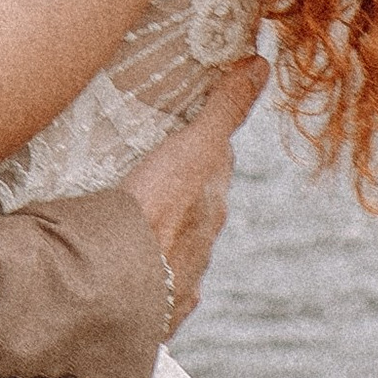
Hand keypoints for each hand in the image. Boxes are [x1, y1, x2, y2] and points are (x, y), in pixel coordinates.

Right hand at [119, 57, 269, 339]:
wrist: (116, 288)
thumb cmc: (154, 213)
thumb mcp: (192, 150)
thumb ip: (224, 109)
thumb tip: (261, 63)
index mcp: (208, 207)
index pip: (210, 168)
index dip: (198, 148)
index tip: (183, 135)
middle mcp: (201, 246)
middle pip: (196, 211)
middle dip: (181, 193)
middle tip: (152, 171)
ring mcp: (178, 283)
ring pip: (175, 252)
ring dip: (160, 238)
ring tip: (128, 223)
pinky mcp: (152, 314)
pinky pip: (153, 293)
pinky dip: (144, 280)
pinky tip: (127, 276)